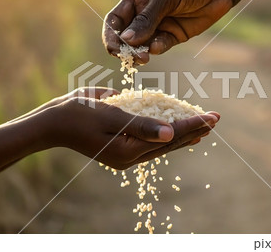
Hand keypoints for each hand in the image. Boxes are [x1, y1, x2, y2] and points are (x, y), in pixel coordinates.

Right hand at [44, 88, 219, 169]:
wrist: (55, 123)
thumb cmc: (79, 114)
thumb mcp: (110, 115)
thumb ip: (141, 125)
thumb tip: (169, 133)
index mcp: (128, 150)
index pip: (168, 136)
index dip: (193, 125)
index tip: (214, 117)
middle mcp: (130, 156)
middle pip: (169, 142)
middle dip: (193, 130)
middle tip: (215, 120)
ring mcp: (126, 154)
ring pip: (161, 145)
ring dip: (183, 134)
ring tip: (203, 128)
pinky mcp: (122, 148)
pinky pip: (149, 142)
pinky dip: (165, 135)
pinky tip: (176, 129)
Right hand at [102, 0, 232, 63]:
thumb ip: (147, 18)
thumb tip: (126, 39)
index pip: (115, 21)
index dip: (111, 36)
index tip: (114, 49)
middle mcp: (144, 14)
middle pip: (126, 37)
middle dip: (125, 49)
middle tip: (131, 58)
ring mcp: (158, 27)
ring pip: (142, 45)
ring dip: (140, 52)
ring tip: (143, 57)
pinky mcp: (173, 36)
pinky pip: (160, 46)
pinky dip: (157, 49)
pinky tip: (157, 48)